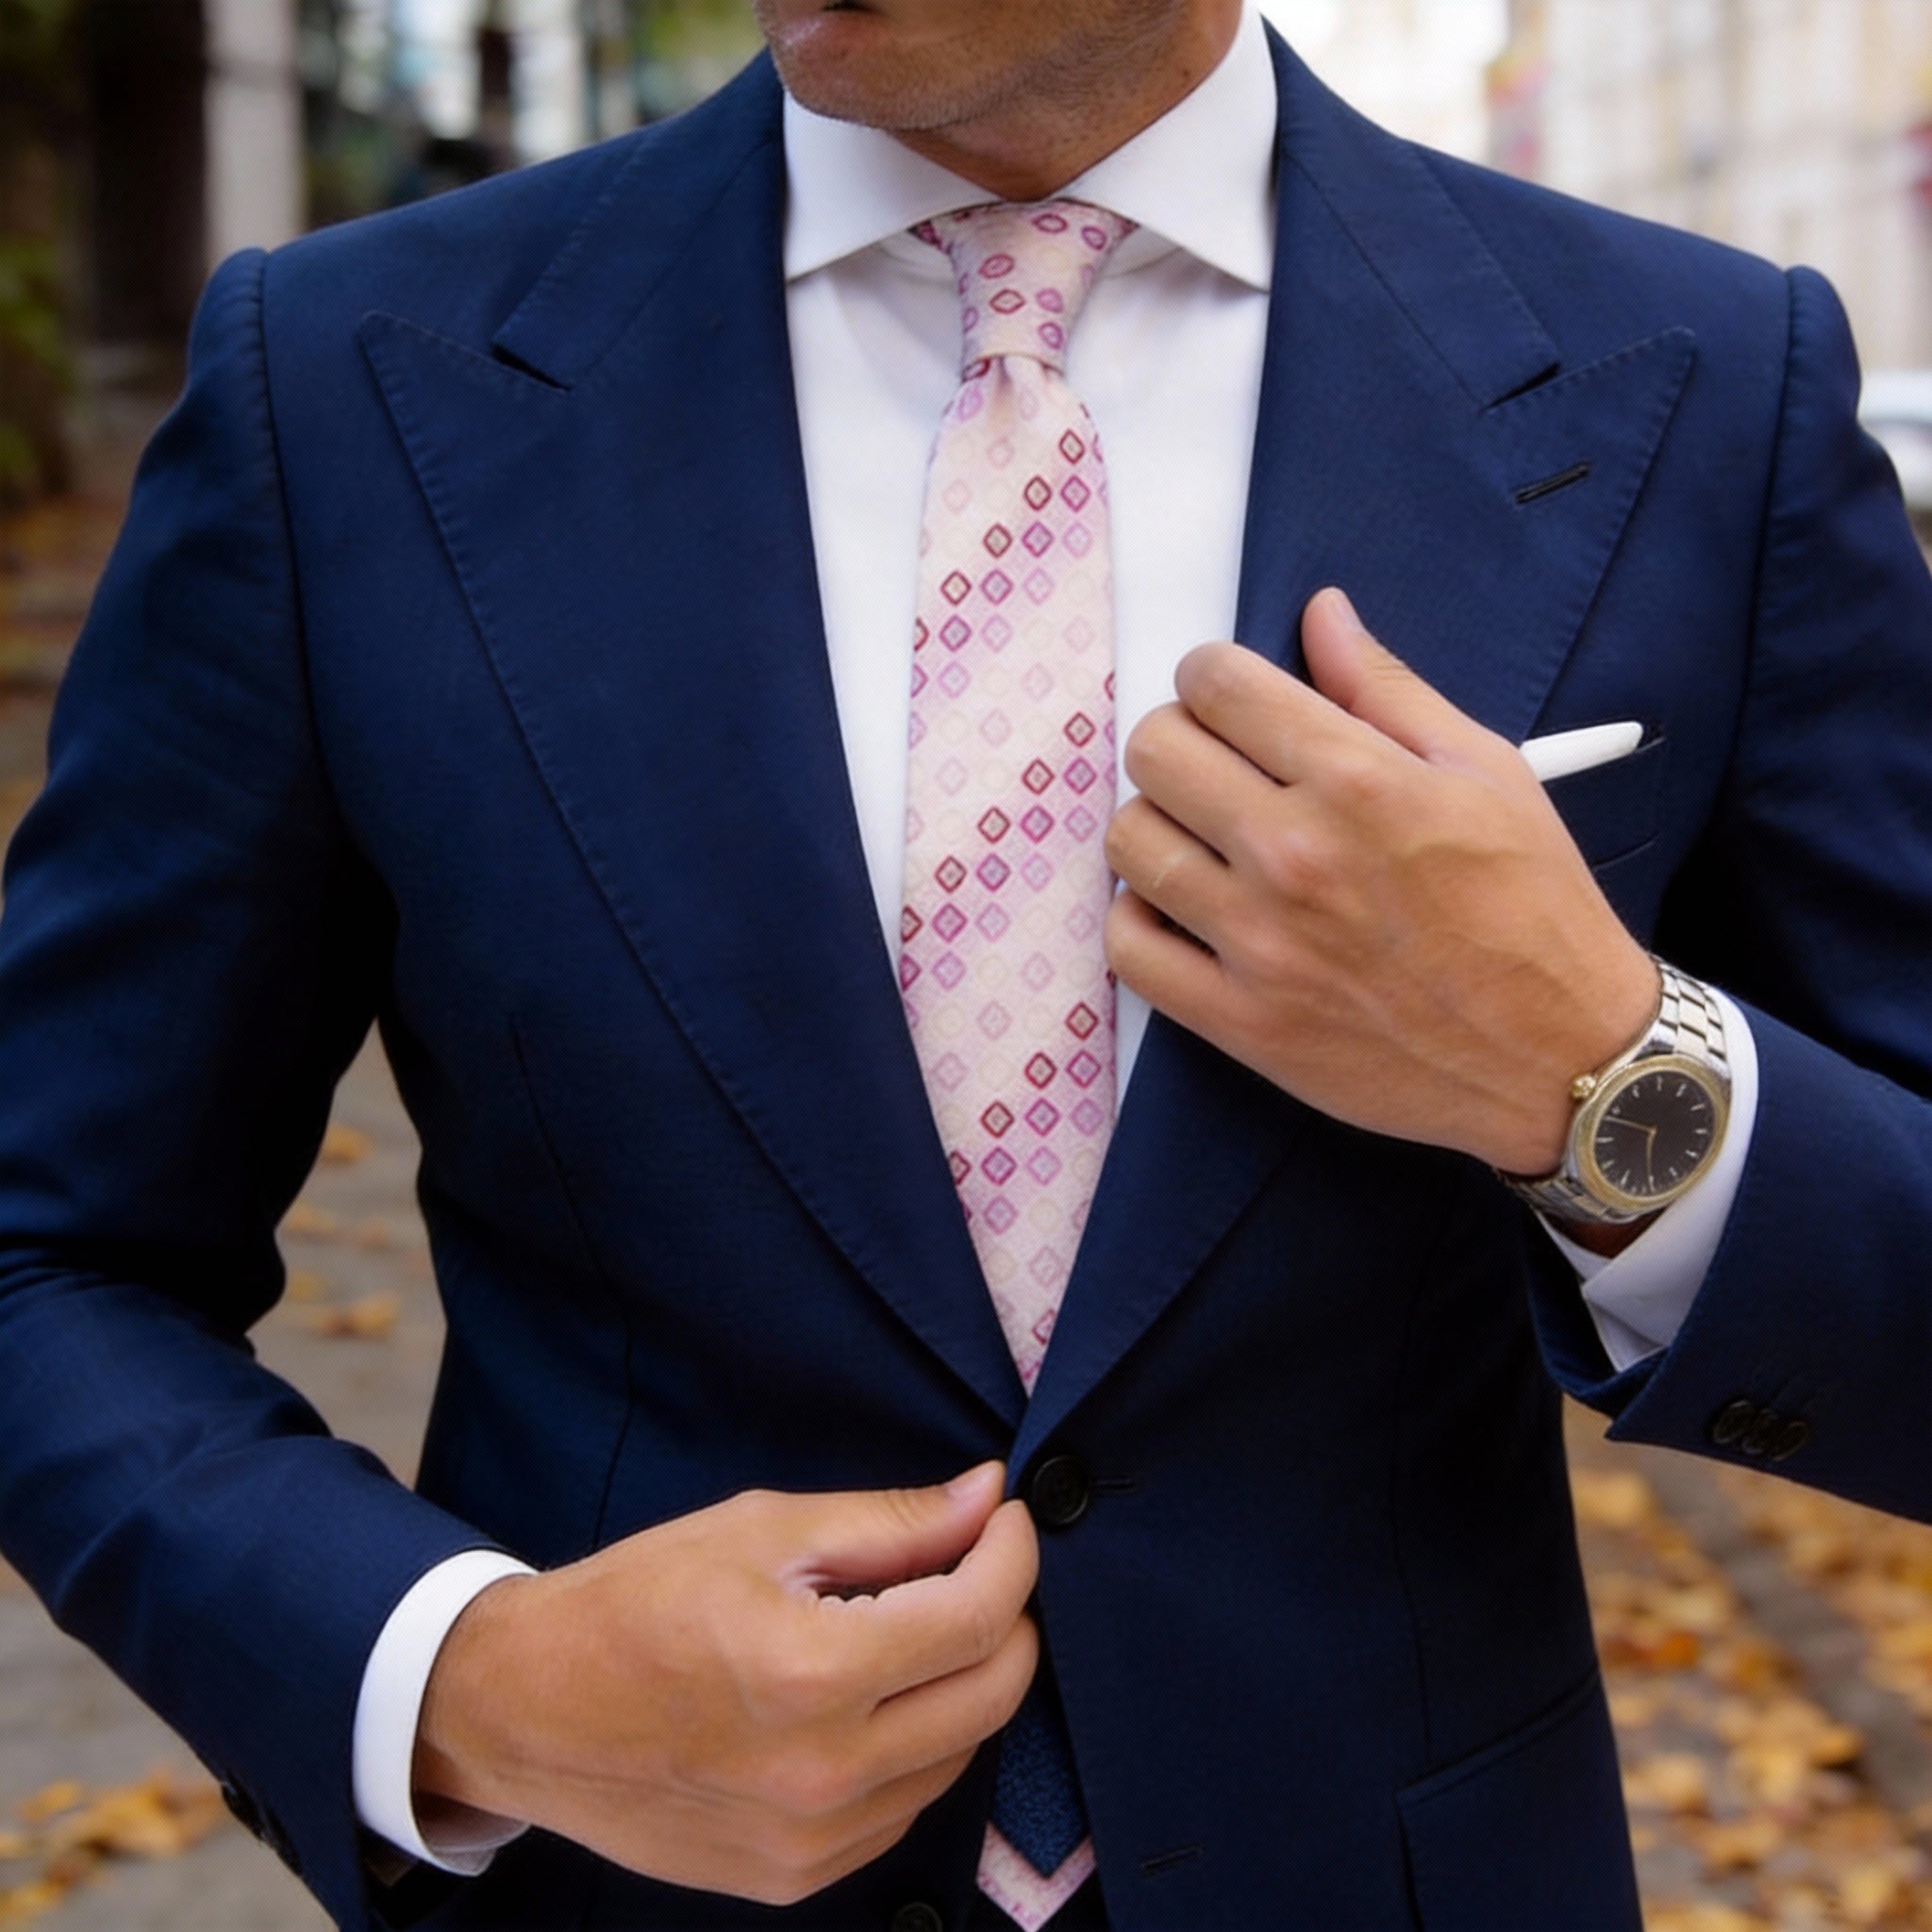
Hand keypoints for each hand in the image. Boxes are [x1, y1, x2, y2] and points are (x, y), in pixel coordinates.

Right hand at [413, 1463, 1038, 1905]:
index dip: (1011, 1553)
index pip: (977, 1616)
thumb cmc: (635, 1602)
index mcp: (813, 1672)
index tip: (1007, 1517)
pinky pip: (903, 1808)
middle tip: (981, 1564)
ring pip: (957, 1755)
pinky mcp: (795, 1879)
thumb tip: (986, 1496)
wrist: (528, 1711)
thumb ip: (889, 1522)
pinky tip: (875, 1696)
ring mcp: (812, 1841)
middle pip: (991, 1696)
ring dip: (963, 1683)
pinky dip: (916, 1744)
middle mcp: (824, 1773)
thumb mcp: (762, 1530)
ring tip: (917, 1624)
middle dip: (1008, 1618)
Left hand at [1104, 588, 1658, 1176]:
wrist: (1560, 1057)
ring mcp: (1260, 943)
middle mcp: (1295, 854)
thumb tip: (1321, 614)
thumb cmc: (1534, 910)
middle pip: (1155, 751)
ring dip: (1156, 824)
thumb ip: (1386, 688)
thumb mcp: (1486, 771)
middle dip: (1179, 739)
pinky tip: (1186, 909)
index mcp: (1357, 781)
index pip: (1215, 683)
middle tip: (1216, 764)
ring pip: (1130, 841)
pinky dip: (1142, 920)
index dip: (1213, 675)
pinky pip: (1129, 948)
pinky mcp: (1241, 1020)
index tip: (1229, 697)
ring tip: (1201, 838)